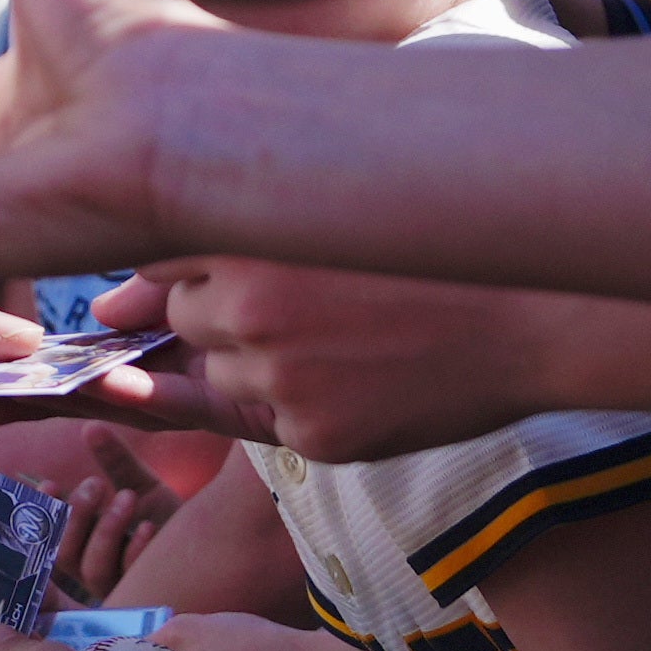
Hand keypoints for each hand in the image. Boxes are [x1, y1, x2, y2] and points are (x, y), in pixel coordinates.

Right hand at [49, 428, 182, 603]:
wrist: (208, 544)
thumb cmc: (163, 516)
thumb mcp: (138, 484)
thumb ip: (115, 461)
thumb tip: (91, 426)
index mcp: (83, 542)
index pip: (48, 533)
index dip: (43, 512)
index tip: (50, 482)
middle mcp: (92, 568)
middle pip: (64, 553)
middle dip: (76, 516)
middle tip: (94, 484)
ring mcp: (116, 586)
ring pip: (92, 568)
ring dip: (105, 530)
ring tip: (126, 497)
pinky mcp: (142, 595)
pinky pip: (130, 578)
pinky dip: (135, 550)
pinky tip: (148, 528)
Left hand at [122, 260, 553, 459]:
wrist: (540, 313)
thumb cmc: (437, 245)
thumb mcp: (322, 214)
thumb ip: (216, 242)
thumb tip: (110, 305)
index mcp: (248, 230)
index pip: (162, 255)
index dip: (194, 261)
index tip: (224, 261)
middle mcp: (248, 305)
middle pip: (186, 315)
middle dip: (225, 310)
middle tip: (315, 293)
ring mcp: (279, 378)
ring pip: (226, 373)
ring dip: (263, 359)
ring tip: (354, 328)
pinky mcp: (313, 436)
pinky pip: (272, 424)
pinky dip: (306, 405)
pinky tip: (372, 370)